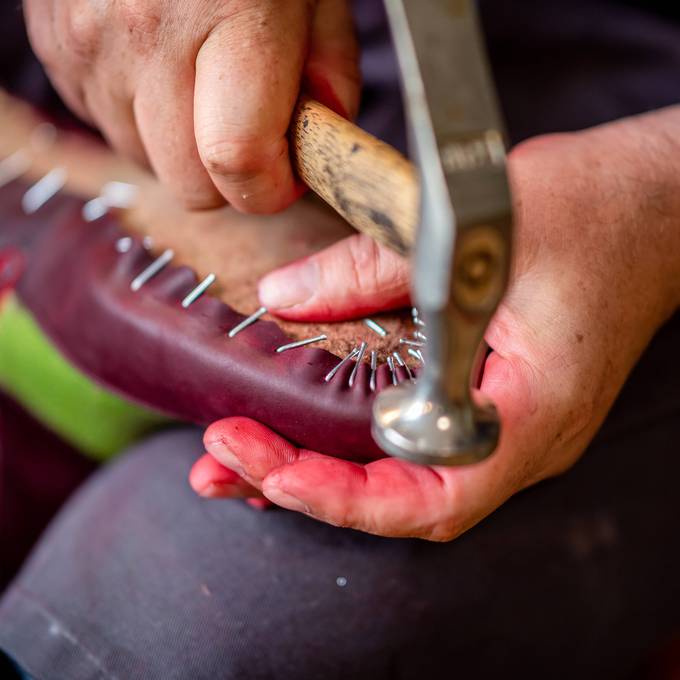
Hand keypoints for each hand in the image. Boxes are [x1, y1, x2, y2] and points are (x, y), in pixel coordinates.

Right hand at [24, 0, 358, 212]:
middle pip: (191, 184)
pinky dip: (140, 118)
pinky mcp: (57, 49)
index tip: (285, 177)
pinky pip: (108, 127)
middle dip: (228, 178)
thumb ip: (330, 71)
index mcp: (229, 16)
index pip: (239, 161)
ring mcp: (91, 45)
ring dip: (181, 147)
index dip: (269, 189)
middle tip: (248, 133)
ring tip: (199, 85)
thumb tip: (318, 143)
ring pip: (147, 162)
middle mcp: (147, 38)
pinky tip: (159, 68)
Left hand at [192, 109, 679, 538]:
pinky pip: (416, 449)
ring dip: (318, 478)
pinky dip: (351, 451)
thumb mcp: (472, 231)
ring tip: (236, 465)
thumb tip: (281, 299)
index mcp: (533, 411)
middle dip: (306, 491)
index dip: (343, 498)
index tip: (265, 468)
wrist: (657, 204)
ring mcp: (506, 426)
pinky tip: (299, 436)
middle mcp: (520, 438)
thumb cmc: (595, 210)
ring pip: (404, 485)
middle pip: (404, 505)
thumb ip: (370, 270)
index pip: (433, 497)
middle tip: (222, 462)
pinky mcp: (491, 402)